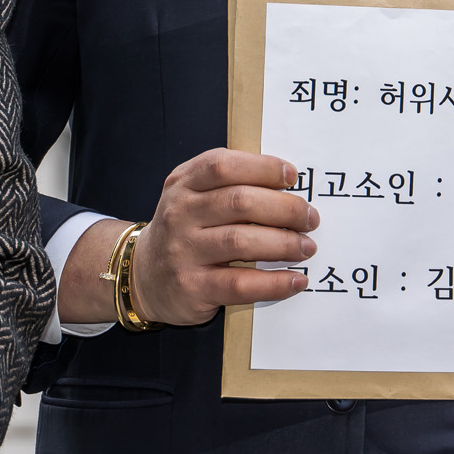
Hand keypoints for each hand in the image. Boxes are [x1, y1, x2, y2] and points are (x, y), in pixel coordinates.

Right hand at [58, 149, 317, 326]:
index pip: (223, 166)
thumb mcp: (192, 193)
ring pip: (241, 242)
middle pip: (239, 202)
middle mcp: (180, 214)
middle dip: (284, 208)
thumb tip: (286, 180)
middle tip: (310, 218)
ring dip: (283, 244)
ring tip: (307, 247)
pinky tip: (296, 280)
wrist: (143, 275)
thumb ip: (228, 180)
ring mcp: (183, 251)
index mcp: (184, 183)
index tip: (292, 176)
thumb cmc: (185, 228)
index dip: (262, 167)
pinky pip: (239, 284)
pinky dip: (273, 283)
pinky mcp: (191, 287)